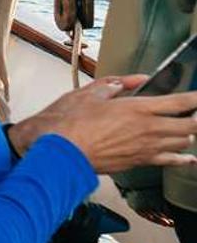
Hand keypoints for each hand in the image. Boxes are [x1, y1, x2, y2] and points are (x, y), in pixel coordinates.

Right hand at [13, 75, 196, 173]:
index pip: (181, 102)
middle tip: (196, 113)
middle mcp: (148, 130)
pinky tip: (190, 159)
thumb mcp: (89, 94)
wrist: (59, 152)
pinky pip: (169, 161)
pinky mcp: (138, 162)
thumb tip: (133, 80)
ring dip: (189, 134)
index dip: (196, 98)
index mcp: (139, 109)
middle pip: (191, 124)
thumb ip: (116, 84)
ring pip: (183, 142)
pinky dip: (183, 159)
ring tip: (188, 128)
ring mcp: (146, 148)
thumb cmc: (69, 123)